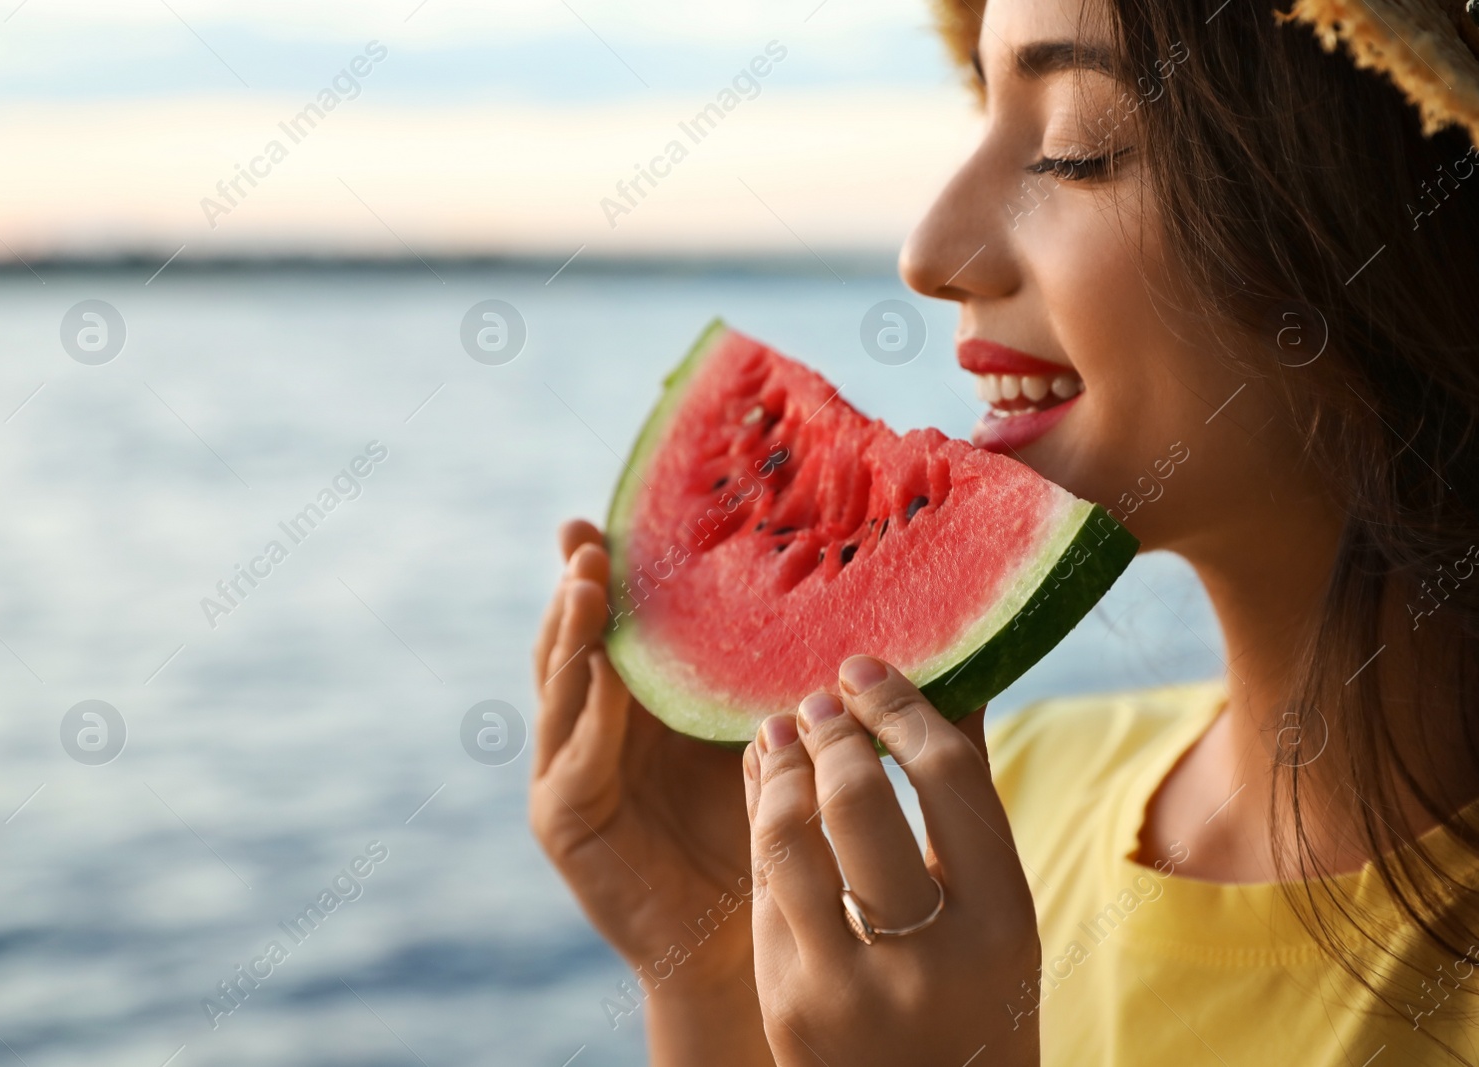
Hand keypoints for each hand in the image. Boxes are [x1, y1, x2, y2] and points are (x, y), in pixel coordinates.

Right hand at [530, 520, 771, 1064]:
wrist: (753, 945)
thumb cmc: (785, 842)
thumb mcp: (793, 744)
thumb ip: (821, 685)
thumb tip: (915, 618)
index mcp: (652, 701)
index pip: (625, 620)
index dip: (617, 568)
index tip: (617, 513)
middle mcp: (604, 725)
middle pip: (579, 639)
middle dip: (580, 584)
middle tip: (587, 533)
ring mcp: (575, 770)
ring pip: (563, 686)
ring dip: (572, 632)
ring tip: (588, 580)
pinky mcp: (566, 819)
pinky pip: (572, 758)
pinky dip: (586, 714)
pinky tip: (604, 672)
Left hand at [743, 655, 1040, 1066]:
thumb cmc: (977, 1000)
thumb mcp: (999, 916)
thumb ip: (969, 806)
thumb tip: (953, 684)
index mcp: (1000, 923)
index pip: (947, 780)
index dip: (901, 710)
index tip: (867, 672)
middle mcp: (925, 957)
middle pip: (860, 803)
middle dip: (831, 732)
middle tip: (819, 697)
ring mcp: (845, 984)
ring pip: (789, 841)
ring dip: (777, 769)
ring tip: (779, 729)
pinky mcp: (785, 1000)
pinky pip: (763, 888)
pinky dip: (761, 823)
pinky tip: (764, 783)